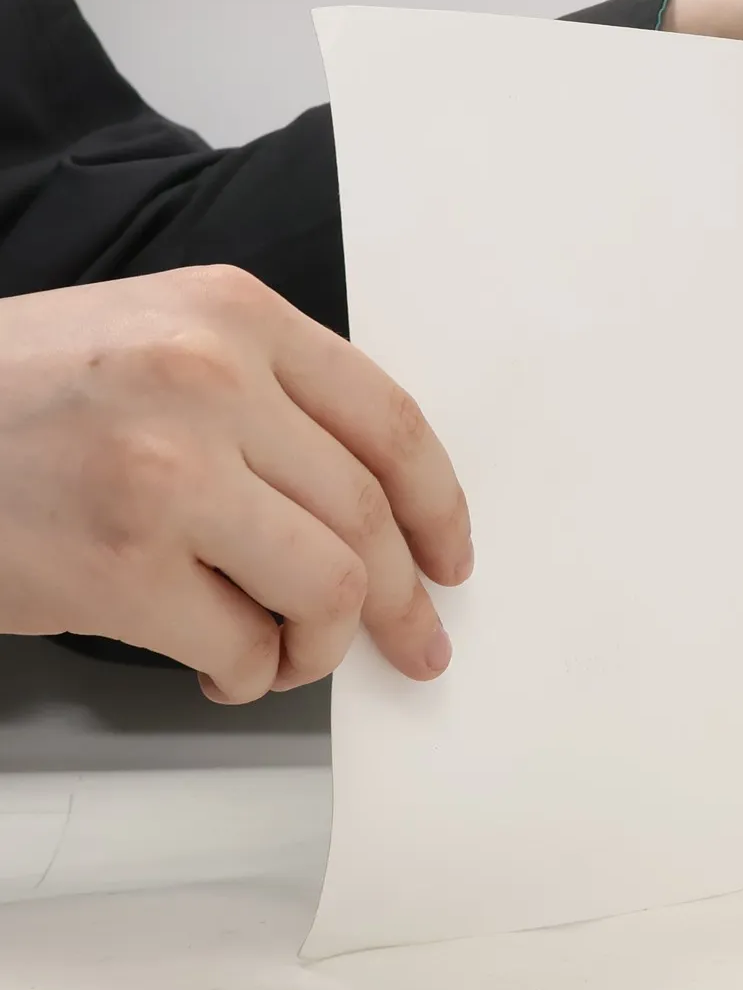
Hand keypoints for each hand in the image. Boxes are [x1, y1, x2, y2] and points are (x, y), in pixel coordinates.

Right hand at [0, 267, 471, 703]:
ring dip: (322, 644)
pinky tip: (223, 665)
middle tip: (414, 643)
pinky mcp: (119, 567)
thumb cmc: (11, 396)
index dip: (439, 503)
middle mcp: (212, 381)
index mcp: (234, 316)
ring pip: (328, 584)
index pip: (389, 418)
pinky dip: (252, 673)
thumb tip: (369, 501)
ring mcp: (168, 473)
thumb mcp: (151, 340)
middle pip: (369, 511)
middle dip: (405, 597)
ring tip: (288, 654)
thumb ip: (262, 393)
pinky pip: (244, 643)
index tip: (451, 557)